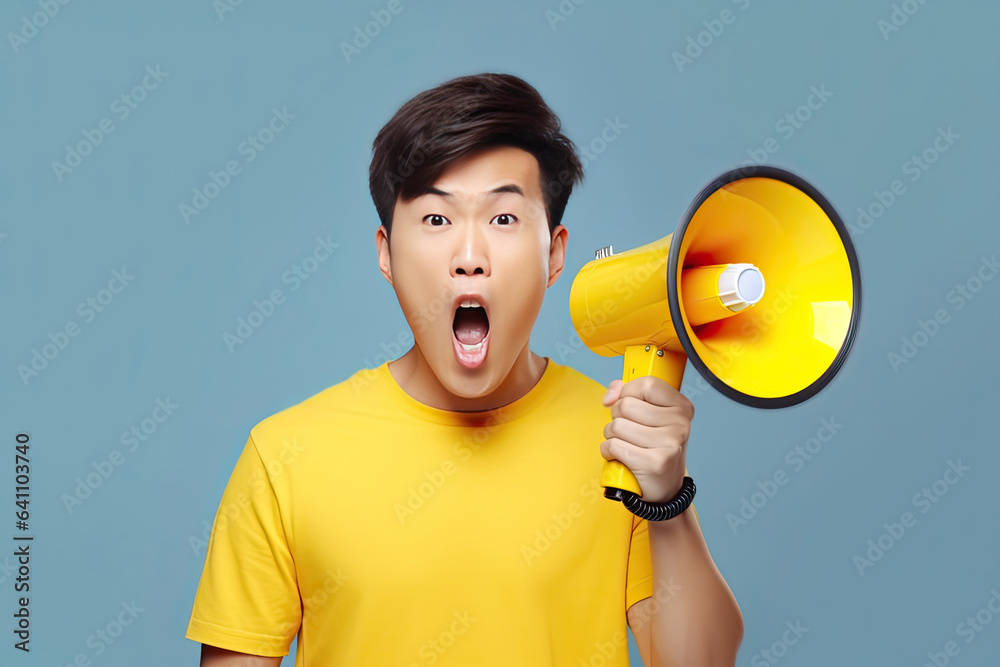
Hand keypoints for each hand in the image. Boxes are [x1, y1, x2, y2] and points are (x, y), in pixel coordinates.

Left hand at [600, 375, 694, 503]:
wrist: (664, 486)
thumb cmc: (654, 447)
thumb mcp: (648, 415)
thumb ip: (627, 393)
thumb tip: (610, 396)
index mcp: (681, 406)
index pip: (646, 383)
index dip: (628, 392)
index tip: (627, 403)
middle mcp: (680, 423)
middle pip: (626, 405)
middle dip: (617, 418)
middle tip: (629, 431)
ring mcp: (670, 443)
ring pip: (616, 426)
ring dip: (611, 436)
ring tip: (626, 444)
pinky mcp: (655, 463)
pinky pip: (613, 446)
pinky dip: (608, 452)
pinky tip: (621, 457)